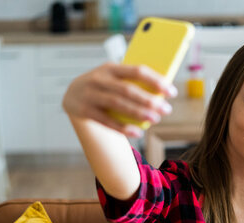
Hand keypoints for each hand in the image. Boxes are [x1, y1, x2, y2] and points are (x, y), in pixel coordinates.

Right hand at [62, 62, 176, 136]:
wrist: (72, 95)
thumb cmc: (104, 86)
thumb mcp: (114, 78)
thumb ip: (132, 82)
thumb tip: (161, 93)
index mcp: (110, 68)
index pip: (137, 71)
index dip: (156, 81)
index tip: (171, 92)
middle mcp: (98, 79)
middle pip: (128, 90)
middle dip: (149, 100)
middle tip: (166, 109)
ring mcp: (90, 95)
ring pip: (118, 104)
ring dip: (138, 113)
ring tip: (155, 119)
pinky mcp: (85, 111)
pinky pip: (106, 121)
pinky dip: (123, 127)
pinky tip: (137, 132)